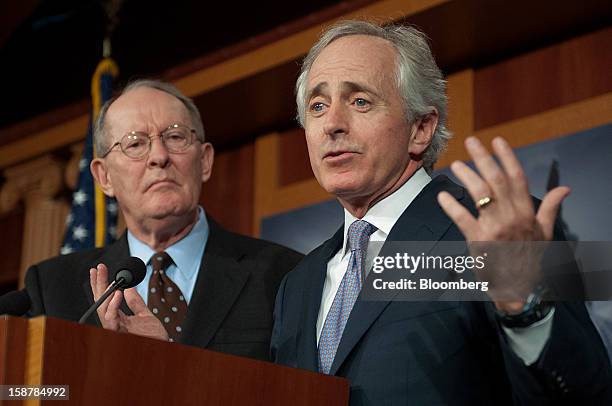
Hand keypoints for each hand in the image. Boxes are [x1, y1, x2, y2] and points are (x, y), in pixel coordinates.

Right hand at [89, 264, 168, 340]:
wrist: (163, 349)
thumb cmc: (154, 337)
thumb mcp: (146, 315)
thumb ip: (136, 302)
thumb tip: (128, 287)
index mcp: (118, 319)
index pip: (106, 299)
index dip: (101, 284)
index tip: (99, 269)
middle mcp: (114, 324)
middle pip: (100, 302)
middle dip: (98, 284)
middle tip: (98, 268)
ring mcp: (116, 330)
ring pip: (102, 311)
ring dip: (105, 293)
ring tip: (111, 280)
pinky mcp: (121, 334)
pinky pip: (112, 320)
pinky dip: (113, 306)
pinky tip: (118, 293)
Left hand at [437, 136, 569, 311]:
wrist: (517, 288)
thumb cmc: (529, 258)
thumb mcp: (545, 233)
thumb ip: (551, 208)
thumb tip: (565, 189)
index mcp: (527, 212)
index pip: (517, 178)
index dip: (507, 157)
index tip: (497, 140)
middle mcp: (512, 217)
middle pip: (496, 180)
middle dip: (482, 158)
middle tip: (470, 142)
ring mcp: (494, 229)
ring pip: (480, 195)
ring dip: (466, 177)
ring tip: (455, 164)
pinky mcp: (478, 241)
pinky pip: (463, 220)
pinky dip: (451, 207)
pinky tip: (442, 196)